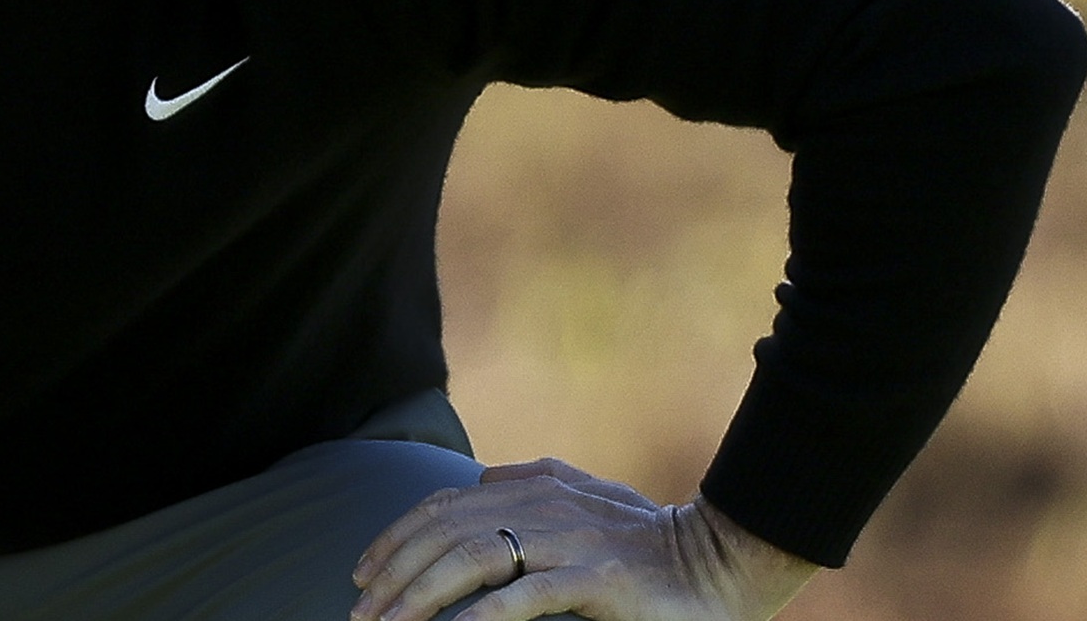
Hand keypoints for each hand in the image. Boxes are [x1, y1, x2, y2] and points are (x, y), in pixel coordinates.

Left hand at [350, 458, 816, 620]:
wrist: (725, 560)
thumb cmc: (651, 541)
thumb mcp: (586, 502)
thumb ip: (534, 484)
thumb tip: (483, 479)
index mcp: (535, 486)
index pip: (443, 506)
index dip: (395, 537)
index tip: (362, 574)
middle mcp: (545, 504)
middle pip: (445, 531)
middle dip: (393, 572)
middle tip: (360, 613)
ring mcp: (570, 540)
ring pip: (472, 559)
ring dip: (420, 595)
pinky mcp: (598, 579)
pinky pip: (527, 595)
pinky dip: (483, 615)